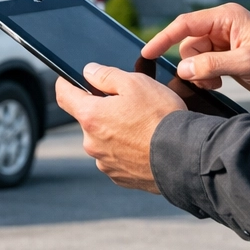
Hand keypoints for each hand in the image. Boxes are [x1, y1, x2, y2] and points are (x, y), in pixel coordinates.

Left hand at [53, 64, 185, 191]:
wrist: (185, 157)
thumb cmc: (161, 117)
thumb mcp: (135, 83)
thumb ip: (106, 75)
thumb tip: (89, 72)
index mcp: (91, 116)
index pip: (63, 95)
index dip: (66, 82)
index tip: (71, 79)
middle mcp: (92, 143)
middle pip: (89, 118)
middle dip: (103, 109)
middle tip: (130, 104)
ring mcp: (105, 163)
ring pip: (104, 139)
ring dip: (116, 131)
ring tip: (144, 127)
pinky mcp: (121, 178)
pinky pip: (118, 158)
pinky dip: (128, 150)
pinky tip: (147, 145)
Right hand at [140, 3, 249, 103]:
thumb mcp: (247, 62)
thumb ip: (213, 64)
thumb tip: (183, 69)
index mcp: (226, 18)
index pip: (186, 24)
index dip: (164, 38)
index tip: (147, 53)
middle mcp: (222, 27)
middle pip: (188, 43)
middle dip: (191, 64)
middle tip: (207, 80)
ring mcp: (224, 43)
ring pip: (193, 57)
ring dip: (199, 73)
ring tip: (217, 82)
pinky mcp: (227, 59)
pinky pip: (203, 66)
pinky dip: (205, 77)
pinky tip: (220, 83)